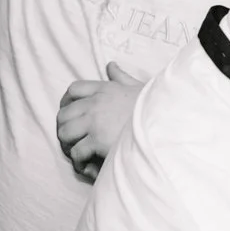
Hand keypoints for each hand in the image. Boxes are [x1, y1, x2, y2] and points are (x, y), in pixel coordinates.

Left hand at [56, 64, 147, 180]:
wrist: (166, 123)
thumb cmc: (154, 107)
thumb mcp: (137, 86)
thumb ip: (121, 77)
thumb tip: (110, 65)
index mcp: (105, 88)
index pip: (74, 89)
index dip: (66, 103)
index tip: (70, 115)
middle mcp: (96, 103)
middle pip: (63, 114)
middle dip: (64, 128)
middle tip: (72, 140)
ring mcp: (95, 122)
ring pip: (64, 133)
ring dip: (68, 144)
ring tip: (78, 153)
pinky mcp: (98, 141)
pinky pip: (76, 152)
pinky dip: (78, 161)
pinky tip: (87, 165)